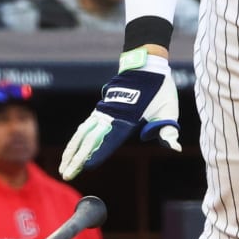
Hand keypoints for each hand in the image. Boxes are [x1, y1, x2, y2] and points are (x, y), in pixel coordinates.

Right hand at [58, 50, 181, 178]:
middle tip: (66, 174)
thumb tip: (174, 148)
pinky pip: (85, 126)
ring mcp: (104, 111)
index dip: (96, 154)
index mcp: (127, 118)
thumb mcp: (168, 109)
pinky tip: (72, 147)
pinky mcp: (102, 108)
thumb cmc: (159, 89)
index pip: (108, 141)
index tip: (85, 167)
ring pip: (83, 133)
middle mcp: (111, 116)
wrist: (146, 64)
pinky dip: (77, 138)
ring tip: (64, 165)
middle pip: (89, 140)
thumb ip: (167, 130)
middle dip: (76, 158)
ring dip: (72, 149)